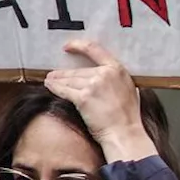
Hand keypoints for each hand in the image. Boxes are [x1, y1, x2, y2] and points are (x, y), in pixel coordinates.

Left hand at [45, 40, 157, 163]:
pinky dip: (55, 88)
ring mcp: (93, 85)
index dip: (78, 46)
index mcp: (117, 69)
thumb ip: (117, 80)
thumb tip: (109, 76)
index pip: (94, 49)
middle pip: (78, 70)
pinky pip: (64, 90)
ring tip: (50, 80)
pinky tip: (49, 86)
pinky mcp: (83, 98)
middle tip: (54, 74)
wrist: (124, 133)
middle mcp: (104, 74)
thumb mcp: (130, 90)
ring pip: (69, 80)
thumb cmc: (129, 116)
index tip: (68, 47)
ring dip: (57, 80)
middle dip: (64, 74)